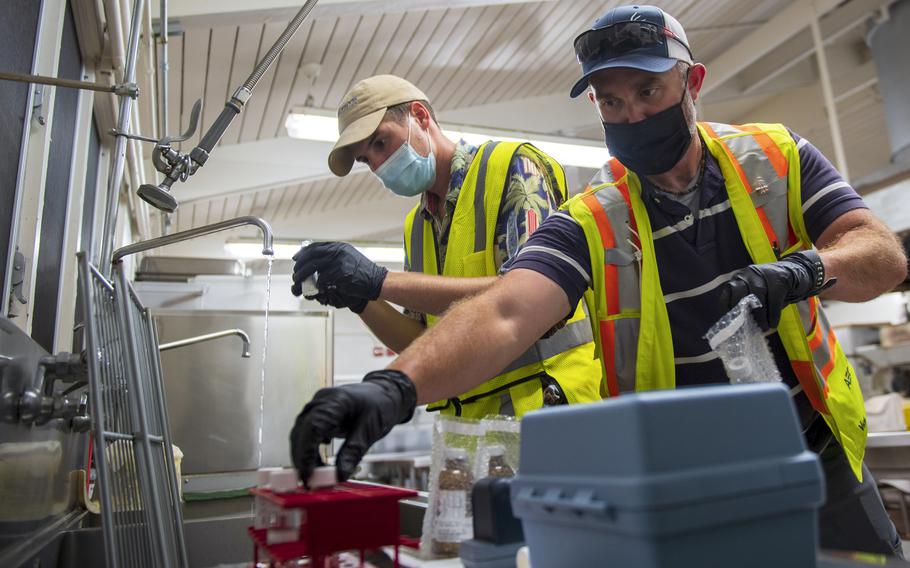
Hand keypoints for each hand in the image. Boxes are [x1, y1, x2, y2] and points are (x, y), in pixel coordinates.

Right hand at [290, 369, 416, 484]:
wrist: (384, 393)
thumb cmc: (380, 405)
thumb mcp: (371, 430)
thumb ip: (354, 452)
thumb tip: (340, 476)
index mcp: (336, 401)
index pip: (312, 427)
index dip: (307, 453)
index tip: (308, 475)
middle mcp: (321, 401)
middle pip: (302, 431)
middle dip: (302, 458)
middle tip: (309, 482)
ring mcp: (317, 406)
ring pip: (301, 434)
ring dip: (304, 456)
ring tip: (316, 476)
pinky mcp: (317, 414)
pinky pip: (307, 433)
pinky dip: (309, 450)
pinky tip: (319, 463)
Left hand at [291, 242, 387, 312]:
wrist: (376, 281)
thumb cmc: (363, 272)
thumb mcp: (348, 257)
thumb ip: (334, 256)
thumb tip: (316, 258)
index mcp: (339, 247)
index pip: (315, 247)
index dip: (303, 253)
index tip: (296, 259)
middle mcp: (338, 252)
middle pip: (311, 257)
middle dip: (300, 266)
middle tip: (295, 274)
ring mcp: (339, 263)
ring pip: (314, 269)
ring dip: (304, 277)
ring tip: (299, 283)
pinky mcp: (341, 275)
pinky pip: (322, 280)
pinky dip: (316, 285)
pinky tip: (314, 289)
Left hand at [720, 250, 831, 330]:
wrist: (797, 273)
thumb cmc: (773, 291)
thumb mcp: (757, 297)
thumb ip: (747, 308)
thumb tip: (740, 329)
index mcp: (740, 278)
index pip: (728, 292)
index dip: (727, 308)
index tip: (729, 324)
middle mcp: (749, 274)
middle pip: (740, 292)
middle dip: (742, 312)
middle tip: (746, 329)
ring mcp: (764, 273)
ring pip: (757, 295)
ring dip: (759, 315)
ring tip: (763, 329)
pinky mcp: (779, 278)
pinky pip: (774, 298)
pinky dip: (773, 314)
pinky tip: (773, 324)